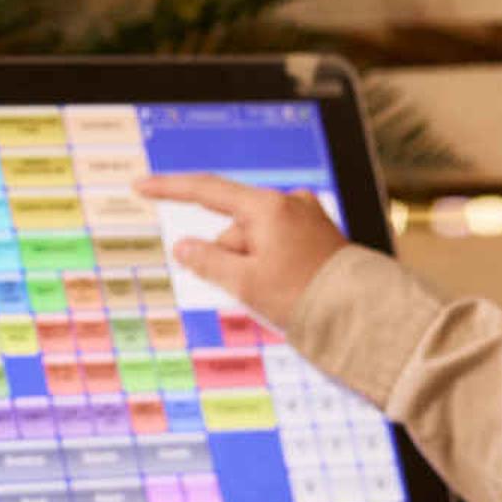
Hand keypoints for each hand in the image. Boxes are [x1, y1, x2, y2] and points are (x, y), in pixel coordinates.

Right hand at [137, 173, 350, 338]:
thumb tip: (184, 247)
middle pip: (235, 228)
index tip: (141, 185)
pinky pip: (278, 246)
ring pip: (256, 241)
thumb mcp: (244, 283)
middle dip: (229, 258)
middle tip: (251, 292)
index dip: (169, 189)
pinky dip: (271, 265)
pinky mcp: (318, 235)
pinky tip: (286, 288)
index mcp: (268, 207)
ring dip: (253, 266)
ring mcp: (307, 217)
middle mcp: (289, 203)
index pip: (206, 191)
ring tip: (278, 296)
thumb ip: (206, 261)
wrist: (360, 315)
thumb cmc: (303, 297)